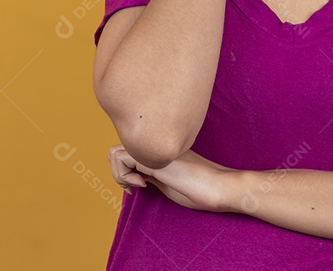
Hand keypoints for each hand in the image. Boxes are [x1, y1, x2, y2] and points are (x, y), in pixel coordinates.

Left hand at [107, 143, 236, 212]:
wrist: (218, 187)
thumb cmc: (198, 189)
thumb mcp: (167, 180)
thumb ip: (151, 173)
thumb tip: (132, 175)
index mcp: (157, 147)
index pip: (126, 149)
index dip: (125, 169)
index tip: (138, 186)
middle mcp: (153, 143)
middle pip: (116, 149)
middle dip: (119, 172)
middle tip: (136, 186)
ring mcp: (152, 148)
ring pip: (114, 153)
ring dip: (120, 174)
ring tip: (139, 185)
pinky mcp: (152, 156)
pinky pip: (121, 158)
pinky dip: (124, 176)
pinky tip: (143, 184)